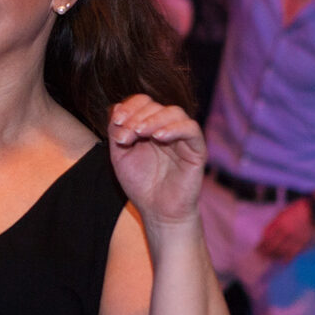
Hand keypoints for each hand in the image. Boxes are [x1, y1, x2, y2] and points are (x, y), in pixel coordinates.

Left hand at [107, 95, 205, 231]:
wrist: (158, 211)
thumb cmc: (140, 185)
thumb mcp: (120, 155)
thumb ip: (117, 131)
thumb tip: (118, 108)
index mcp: (149, 127)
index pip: (143, 103)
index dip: (130, 107)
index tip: (117, 121)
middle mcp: (166, 128)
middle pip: (155, 105)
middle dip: (136, 116)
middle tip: (125, 136)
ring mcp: (182, 137)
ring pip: (174, 112)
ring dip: (153, 119)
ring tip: (140, 133)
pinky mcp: (197, 149)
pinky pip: (191, 129)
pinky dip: (174, 128)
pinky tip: (159, 137)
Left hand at [256, 199, 314, 261]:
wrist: (312, 211)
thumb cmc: (295, 211)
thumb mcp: (281, 214)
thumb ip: (274, 224)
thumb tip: (266, 234)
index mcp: (279, 224)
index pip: (267, 238)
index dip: (262, 245)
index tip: (258, 248)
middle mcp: (286, 232)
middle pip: (273, 246)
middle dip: (267, 252)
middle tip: (262, 255)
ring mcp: (294, 238)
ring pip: (282, 251)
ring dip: (276, 256)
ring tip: (271, 258)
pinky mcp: (302, 242)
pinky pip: (293, 253)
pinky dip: (287, 258)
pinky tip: (283, 261)